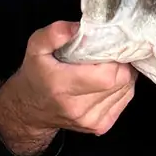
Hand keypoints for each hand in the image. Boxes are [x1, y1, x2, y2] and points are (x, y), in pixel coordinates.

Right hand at [0, 21, 137, 155]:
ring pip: (126, 90)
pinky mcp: (100, 127)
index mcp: (62, 87)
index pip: (107, 75)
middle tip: (108, 54)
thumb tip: (78, 28)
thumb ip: (54, 34)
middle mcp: (78, 108)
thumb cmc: (36, 75)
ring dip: (122, 75)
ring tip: (106, 67)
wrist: (29, 110)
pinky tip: (107, 81)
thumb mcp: (35, 48)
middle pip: (121, 81)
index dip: (113, 57)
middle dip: (120, 64)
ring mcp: (90, 121)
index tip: (107, 47)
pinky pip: (124, 100)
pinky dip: (122, 87)